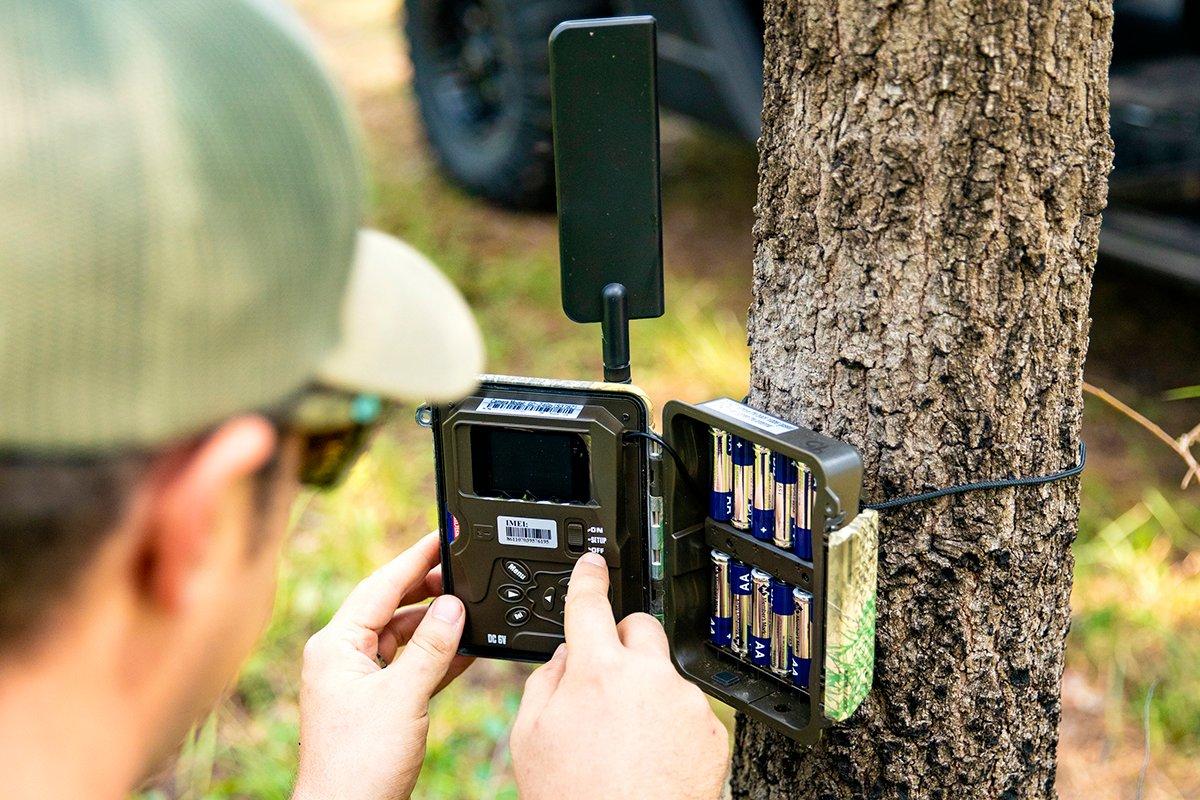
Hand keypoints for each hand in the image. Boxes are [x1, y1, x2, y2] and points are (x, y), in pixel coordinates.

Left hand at [292, 532, 471, 799]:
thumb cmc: (358, 765)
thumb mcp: (403, 697)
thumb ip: (432, 647)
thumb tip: (453, 606)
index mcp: (335, 645)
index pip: (380, 586)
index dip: (415, 558)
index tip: (444, 536)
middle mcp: (341, 656)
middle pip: (390, 606)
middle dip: (428, 589)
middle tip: (463, 570)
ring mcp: (357, 680)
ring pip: (401, 636)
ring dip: (435, 625)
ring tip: (469, 609)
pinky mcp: (374, 703)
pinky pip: (408, 665)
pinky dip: (435, 657)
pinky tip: (465, 648)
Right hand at [510, 552, 729, 799]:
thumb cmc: (575, 798)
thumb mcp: (530, 738)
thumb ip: (546, 682)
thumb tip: (565, 657)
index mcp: (596, 671)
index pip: (589, 603)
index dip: (588, 577)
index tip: (593, 563)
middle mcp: (647, 676)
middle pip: (639, 627)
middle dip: (622, 642)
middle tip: (608, 678)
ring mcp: (685, 702)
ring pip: (665, 673)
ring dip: (648, 691)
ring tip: (628, 741)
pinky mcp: (712, 729)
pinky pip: (689, 709)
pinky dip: (673, 724)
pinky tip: (653, 757)